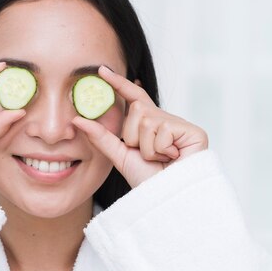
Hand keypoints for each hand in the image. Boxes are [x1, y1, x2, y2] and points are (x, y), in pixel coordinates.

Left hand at [72, 65, 207, 187]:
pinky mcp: (194, 132)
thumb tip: (77, 119)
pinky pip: (163, 130)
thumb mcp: (119, 155)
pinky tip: (173, 159)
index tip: (101, 70)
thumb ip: (100, 136)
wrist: (166, 200)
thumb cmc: (146, 180)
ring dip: (147, 147)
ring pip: (148, 121)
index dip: (119, 83)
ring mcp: (181, 126)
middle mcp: (166, 121)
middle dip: (134, 137)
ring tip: (161, 160)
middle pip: (138, 110)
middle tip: (147, 156)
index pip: (134, 97)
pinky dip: (161, 149)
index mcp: (150, 124)